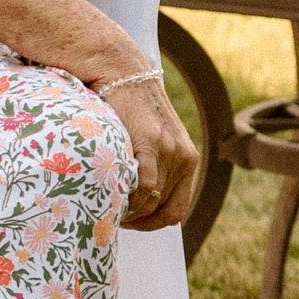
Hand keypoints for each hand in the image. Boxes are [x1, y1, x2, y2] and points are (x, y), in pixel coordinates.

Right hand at [100, 73, 204, 230]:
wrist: (125, 75)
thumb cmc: (129, 111)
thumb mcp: (150, 141)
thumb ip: (152, 167)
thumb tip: (136, 201)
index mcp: (188, 159)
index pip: (178, 209)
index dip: (155, 223)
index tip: (132, 223)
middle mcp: (184, 157)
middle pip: (163, 208)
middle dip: (138, 220)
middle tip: (114, 217)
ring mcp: (170, 150)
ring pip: (153, 200)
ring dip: (131, 212)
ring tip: (110, 208)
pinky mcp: (152, 143)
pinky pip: (145, 186)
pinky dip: (130, 199)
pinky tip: (113, 198)